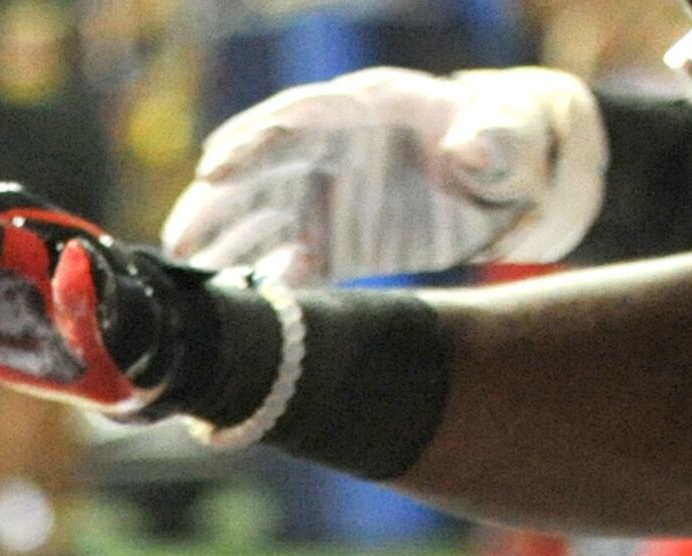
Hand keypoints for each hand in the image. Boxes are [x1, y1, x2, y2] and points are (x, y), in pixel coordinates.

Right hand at [164, 65, 604, 282]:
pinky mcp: (332, 242)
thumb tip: (467, 154)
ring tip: (186, 275)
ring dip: (222, 246)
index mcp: (366, 110)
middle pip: (260, 173)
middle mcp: (331, 152)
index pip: (296, 121)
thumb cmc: (511, 146)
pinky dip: (264, 283)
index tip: (213, 168)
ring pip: (260, 220)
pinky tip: (244, 308)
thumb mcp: (511, 141)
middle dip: (215, 202)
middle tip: (177, 239)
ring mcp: (326, 197)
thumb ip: (492, 145)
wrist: (514, 182)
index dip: (253, 144)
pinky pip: (286, 262)